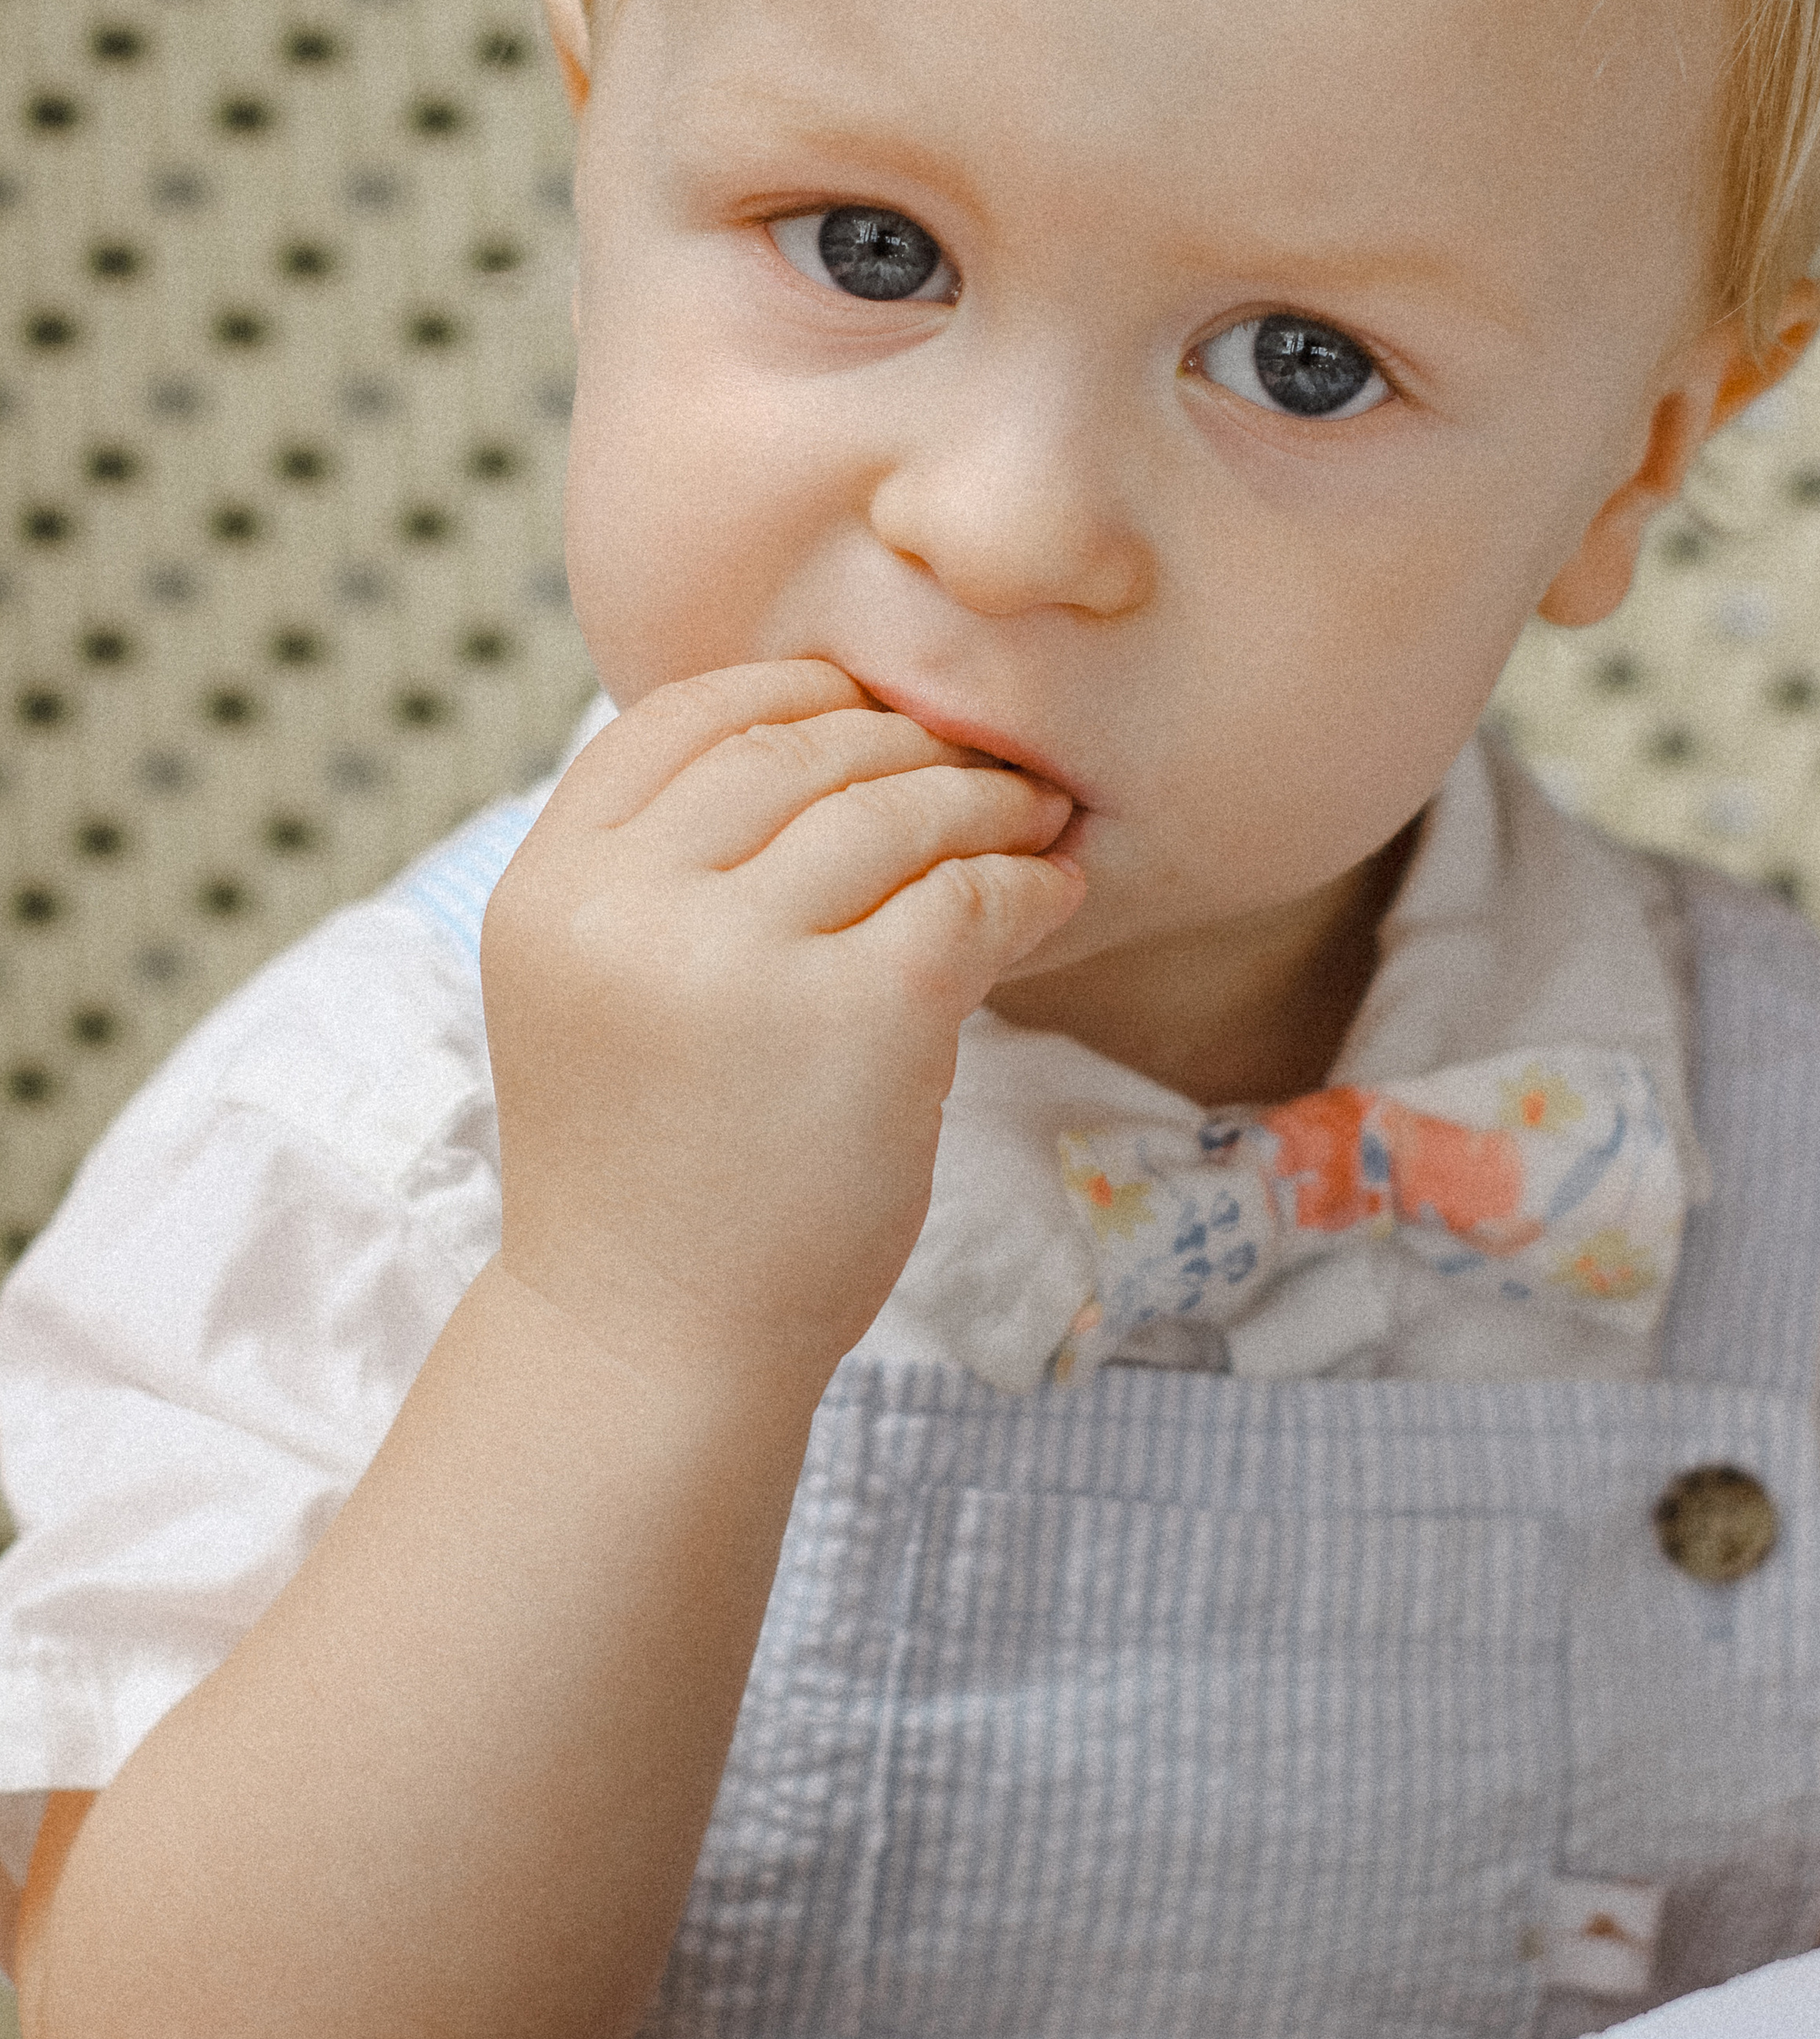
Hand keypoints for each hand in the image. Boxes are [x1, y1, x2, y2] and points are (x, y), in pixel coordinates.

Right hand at [480, 660, 1082, 1397]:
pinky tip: (1050, 894)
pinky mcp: (857, 1017)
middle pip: (796, 748)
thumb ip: (655, 866)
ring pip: (894, 808)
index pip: (678, 716)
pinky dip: (1024, 885)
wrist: (648, 1344)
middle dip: (904, 744)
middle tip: (980, 766)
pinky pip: (966, 899)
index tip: (864, 712)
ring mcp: (738, 959)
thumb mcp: (591, 987)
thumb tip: (812, 729)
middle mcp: (627, 906)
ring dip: (984, 802)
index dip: (788, 694)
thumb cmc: (644, 1163)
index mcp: (549, 886)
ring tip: (1034, 816)